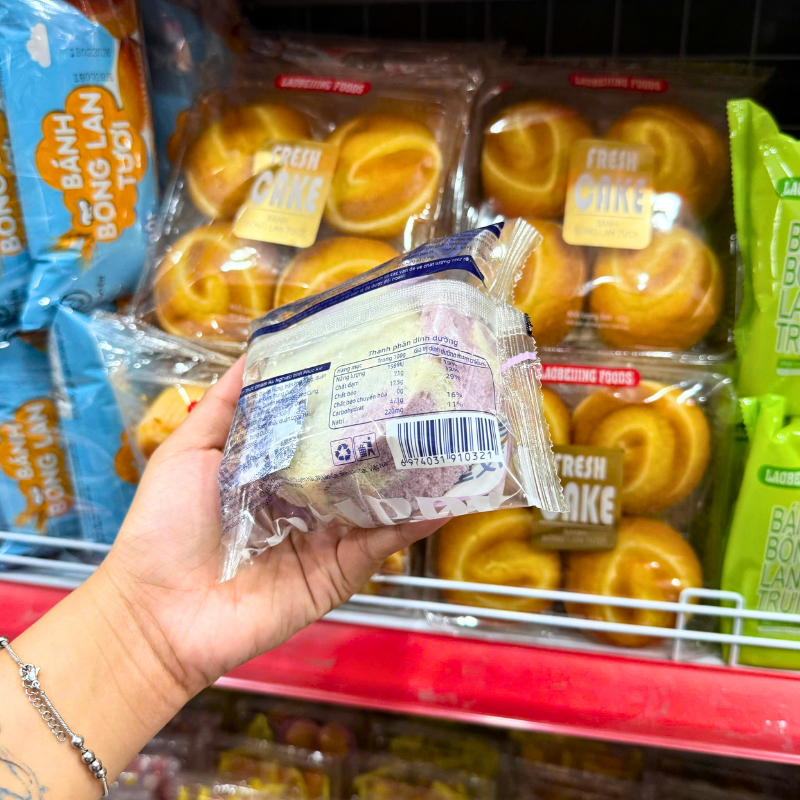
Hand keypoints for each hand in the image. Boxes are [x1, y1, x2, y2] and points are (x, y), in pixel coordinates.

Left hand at [99, 357, 441, 698]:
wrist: (157, 611)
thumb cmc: (166, 525)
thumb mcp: (190, 450)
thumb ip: (226, 406)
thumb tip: (253, 353)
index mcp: (271, 472)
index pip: (317, 432)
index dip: (342, 403)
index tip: (373, 367)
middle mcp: (304, 502)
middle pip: (352, 465)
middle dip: (385, 436)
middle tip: (423, 399)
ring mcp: (324, 539)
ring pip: (374, 502)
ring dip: (409, 477)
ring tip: (445, 441)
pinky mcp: (336, 574)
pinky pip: (378, 546)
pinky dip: (411, 524)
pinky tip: (441, 499)